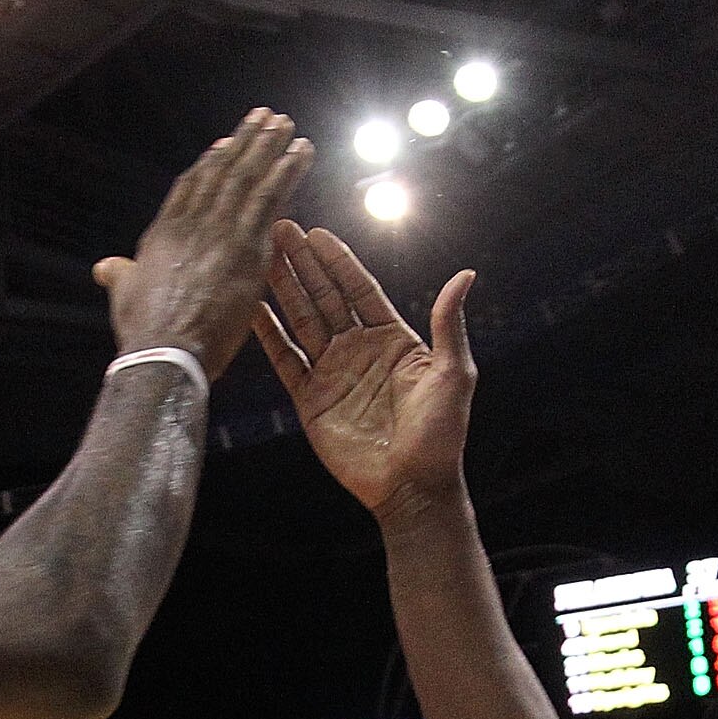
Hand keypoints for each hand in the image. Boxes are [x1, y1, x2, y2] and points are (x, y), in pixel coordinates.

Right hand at [95, 111, 314, 377]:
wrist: (165, 349)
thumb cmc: (144, 331)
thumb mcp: (124, 294)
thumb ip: (119, 275)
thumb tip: (103, 267)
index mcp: (164, 231)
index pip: (191, 186)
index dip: (210, 163)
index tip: (225, 143)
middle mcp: (192, 222)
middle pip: (223, 171)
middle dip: (245, 142)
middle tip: (264, 117)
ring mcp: (220, 231)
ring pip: (248, 177)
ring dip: (269, 147)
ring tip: (285, 124)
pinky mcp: (246, 247)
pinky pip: (270, 200)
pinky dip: (286, 172)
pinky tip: (300, 152)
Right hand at [251, 222, 476, 521]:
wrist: (413, 488)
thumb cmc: (442, 436)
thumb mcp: (454, 374)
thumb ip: (449, 324)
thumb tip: (465, 274)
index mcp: (393, 340)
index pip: (360, 290)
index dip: (338, 261)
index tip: (317, 234)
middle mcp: (359, 350)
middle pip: (325, 298)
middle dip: (303, 264)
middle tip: (279, 230)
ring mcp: (332, 374)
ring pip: (302, 321)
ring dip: (282, 289)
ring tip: (260, 258)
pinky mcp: (311, 401)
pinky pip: (285, 361)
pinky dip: (268, 335)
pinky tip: (253, 309)